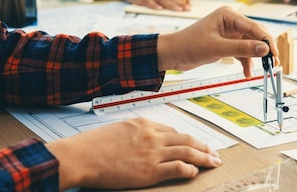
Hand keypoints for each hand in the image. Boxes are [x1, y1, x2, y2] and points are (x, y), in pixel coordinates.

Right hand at [46, 117, 220, 189]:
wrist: (81, 156)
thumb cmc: (92, 145)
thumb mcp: (117, 130)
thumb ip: (135, 133)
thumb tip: (144, 140)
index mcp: (144, 124)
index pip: (173, 131)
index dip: (187, 139)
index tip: (195, 144)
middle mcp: (152, 136)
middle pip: (186, 140)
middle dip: (203, 147)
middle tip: (214, 153)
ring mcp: (153, 153)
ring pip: (187, 152)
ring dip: (204, 158)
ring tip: (213, 162)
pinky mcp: (150, 170)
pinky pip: (177, 168)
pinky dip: (189, 170)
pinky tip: (195, 172)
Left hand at [157, 6, 278, 77]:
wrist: (172, 54)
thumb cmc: (189, 45)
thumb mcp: (217, 48)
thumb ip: (242, 49)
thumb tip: (264, 49)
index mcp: (229, 15)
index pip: (255, 28)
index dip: (267, 42)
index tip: (275, 55)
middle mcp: (231, 22)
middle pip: (255, 36)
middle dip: (264, 51)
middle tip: (273, 65)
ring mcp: (229, 33)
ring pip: (250, 46)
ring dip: (255, 59)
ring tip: (263, 71)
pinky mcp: (226, 44)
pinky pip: (242, 53)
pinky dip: (246, 62)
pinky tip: (247, 73)